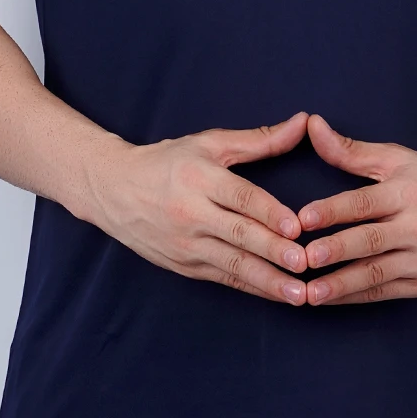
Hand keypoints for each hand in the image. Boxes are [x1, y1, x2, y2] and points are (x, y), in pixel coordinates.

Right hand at [82, 112, 311, 301]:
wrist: (113, 190)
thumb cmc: (167, 163)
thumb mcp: (208, 144)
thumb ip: (259, 139)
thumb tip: (303, 122)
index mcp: (199, 178)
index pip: (239, 197)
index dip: (268, 212)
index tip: (296, 227)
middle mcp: (191, 213)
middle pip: (238, 234)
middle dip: (273, 251)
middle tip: (304, 263)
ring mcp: (186, 244)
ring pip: (233, 264)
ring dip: (268, 280)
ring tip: (299, 293)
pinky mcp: (185, 266)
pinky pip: (225, 279)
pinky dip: (254, 288)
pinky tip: (279, 295)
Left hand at [297, 114, 416, 304]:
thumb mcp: (398, 159)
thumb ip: (350, 151)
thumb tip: (312, 127)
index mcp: (408, 193)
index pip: (366, 202)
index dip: (333, 210)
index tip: (304, 218)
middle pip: (371, 241)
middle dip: (336, 251)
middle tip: (303, 259)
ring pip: (377, 274)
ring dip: (341, 285)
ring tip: (310, 294)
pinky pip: (385, 292)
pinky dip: (355, 297)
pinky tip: (329, 299)